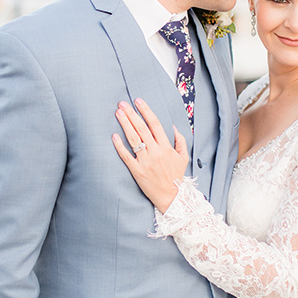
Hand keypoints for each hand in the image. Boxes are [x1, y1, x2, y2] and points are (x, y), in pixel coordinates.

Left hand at [112, 98, 189, 212]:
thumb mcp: (183, 157)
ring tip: (118, 113)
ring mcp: (145, 161)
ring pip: (133, 139)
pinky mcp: (137, 171)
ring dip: (125, 124)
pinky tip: (113, 136)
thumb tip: (172, 126)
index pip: (155, 124)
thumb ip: (180, 140)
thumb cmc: (176, 176)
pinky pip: (126, 156)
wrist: (172, 197)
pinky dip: (119, 145)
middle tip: (122, 104)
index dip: (146, 111)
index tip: (138, 101)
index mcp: (166, 147)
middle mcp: (155, 152)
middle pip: (142, 128)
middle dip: (131, 114)